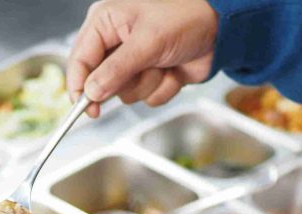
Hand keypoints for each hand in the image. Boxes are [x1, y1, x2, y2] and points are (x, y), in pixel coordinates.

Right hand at [68, 0, 218, 116]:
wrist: (222, 28)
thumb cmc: (185, 17)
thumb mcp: (147, 42)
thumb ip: (116, 70)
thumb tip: (91, 93)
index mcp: (105, 23)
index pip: (79, 60)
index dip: (80, 87)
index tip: (87, 109)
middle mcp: (116, 43)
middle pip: (102, 82)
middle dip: (128, 80)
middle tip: (146, 66)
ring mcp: (134, 62)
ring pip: (127, 94)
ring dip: (149, 84)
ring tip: (164, 63)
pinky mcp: (151, 76)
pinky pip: (147, 98)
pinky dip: (164, 88)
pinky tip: (174, 70)